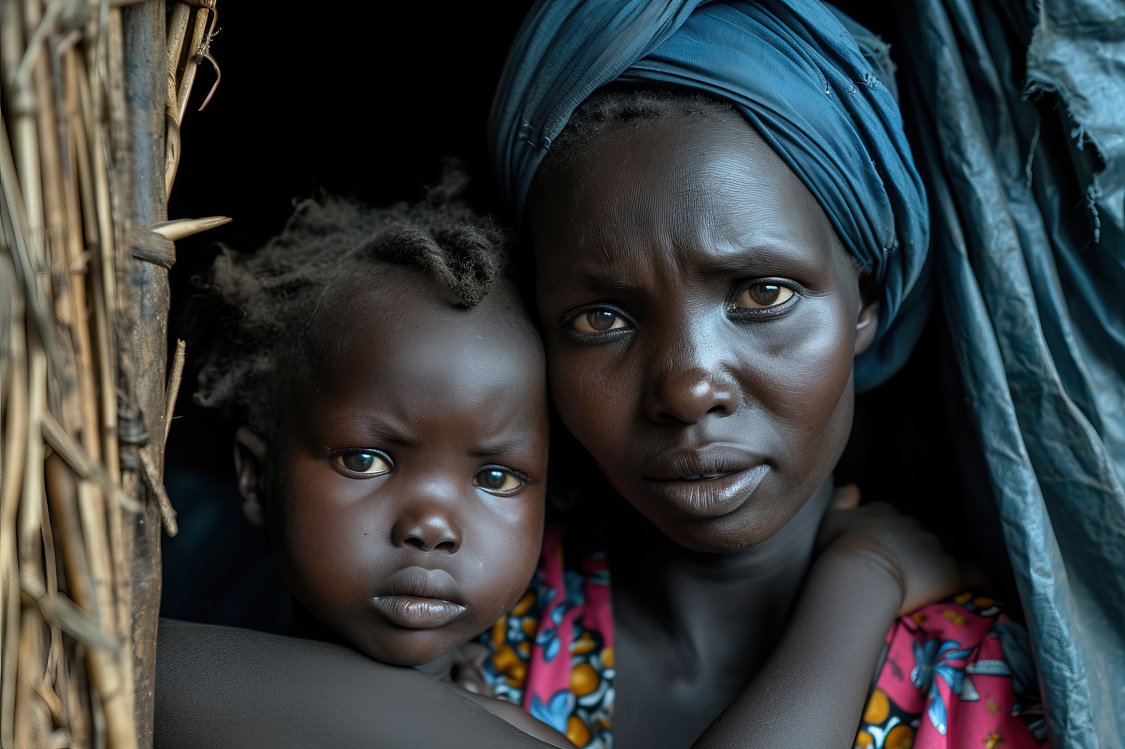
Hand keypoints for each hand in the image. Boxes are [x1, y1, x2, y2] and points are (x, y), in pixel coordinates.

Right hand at [815, 483, 969, 615]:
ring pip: (938, 553)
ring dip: (932, 565)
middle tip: (896, 572)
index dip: (887, 536)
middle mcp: (912, 525)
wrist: (860, 574)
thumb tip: (853, 486)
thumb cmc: (840, 549)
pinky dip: (978, 576)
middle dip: (910, 550)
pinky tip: (985, 586)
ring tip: (921, 585)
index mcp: (885, 512)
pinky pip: (973, 571)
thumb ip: (842, 499)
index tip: (879, 552)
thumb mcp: (831, 518)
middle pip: (916, 535)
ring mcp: (933, 547)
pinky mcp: (950, 571)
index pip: (892, 519)